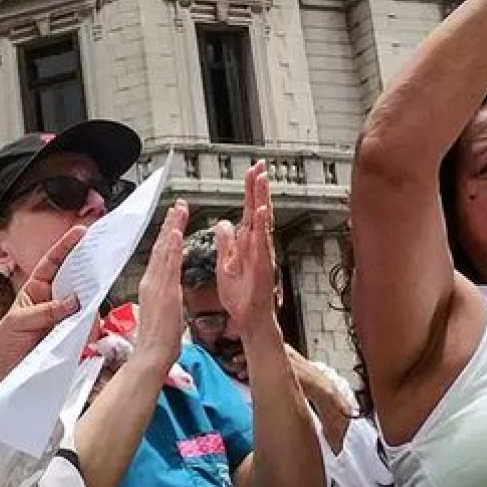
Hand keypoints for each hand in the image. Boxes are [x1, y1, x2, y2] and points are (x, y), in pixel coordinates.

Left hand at [0, 226, 84, 389]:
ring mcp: (64, 319)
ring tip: (88, 312)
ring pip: (85, 304)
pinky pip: (86, 328)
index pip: (52, 263)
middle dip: (87, 271)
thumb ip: (44, 311)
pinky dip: (90, 328)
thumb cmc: (5, 346)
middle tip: (100, 266)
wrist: (4, 378)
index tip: (80, 232)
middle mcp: (53, 302)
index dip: (66, 247)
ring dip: (90, 305)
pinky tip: (87, 332)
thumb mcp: (17, 323)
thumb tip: (73, 301)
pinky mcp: (72, 338)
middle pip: (74, 280)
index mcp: (35, 290)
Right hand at [133, 200, 188, 372]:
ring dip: (171, 228)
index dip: (167, 235)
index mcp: (153, 287)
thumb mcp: (164, 313)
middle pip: (161, 247)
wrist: (150, 357)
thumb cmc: (158, 342)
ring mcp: (157, 286)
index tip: (174, 220)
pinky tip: (175, 233)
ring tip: (179, 210)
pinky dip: (170, 247)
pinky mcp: (164, 292)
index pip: (161, 255)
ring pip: (163, 251)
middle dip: (169, 224)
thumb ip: (165, 298)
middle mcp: (152, 282)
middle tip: (178, 205)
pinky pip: (168, 265)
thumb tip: (169, 293)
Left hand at [215, 161, 277, 328]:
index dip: (250, 191)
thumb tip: (223, 223)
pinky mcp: (263, 267)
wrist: (250, 319)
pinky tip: (262, 214)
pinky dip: (263, 229)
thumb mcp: (226, 263)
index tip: (251, 171)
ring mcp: (262, 255)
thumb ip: (226, 242)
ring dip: (263, 201)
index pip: (249, 211)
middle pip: (259, 211)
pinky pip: (262, 245)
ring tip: (261, 181)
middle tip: (260, 166)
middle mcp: (257, 246)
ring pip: (263, 223)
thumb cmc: (241, 296)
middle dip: (259, 188)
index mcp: (247, 244)